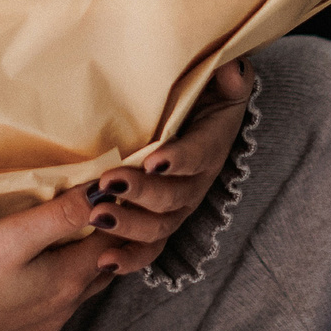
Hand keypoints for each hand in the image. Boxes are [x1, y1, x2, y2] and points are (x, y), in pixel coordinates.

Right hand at [0, 185, 124, 330]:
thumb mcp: (17, 233)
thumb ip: (61, 214)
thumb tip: (101, 195)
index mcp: (69, 280)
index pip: (113, 244)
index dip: (117, 218)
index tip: (115, 196)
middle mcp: (66, 308)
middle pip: (103, 269)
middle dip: (107, 242)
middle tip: (102, 214)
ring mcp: (47, 326)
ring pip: (82, 290)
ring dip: (84, 265)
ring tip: (73, 239)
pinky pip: (58, 308)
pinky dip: (62, 287)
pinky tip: (43, 274)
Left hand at [83, 58, 254, 274]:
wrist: (194, 116)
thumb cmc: (199, 93)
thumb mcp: (216, 77)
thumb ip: (228, 74)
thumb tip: (231, 69)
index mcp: (209, 145)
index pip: (197, 155)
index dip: (179, 160)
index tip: (154, 160)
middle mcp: (196, 182)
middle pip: (173, 196)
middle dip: (142, 193)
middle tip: (109, 184)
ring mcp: (177, 207)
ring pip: (160, 226)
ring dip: (129, 225)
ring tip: (98, 216)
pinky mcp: (159, 222)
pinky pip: (149, 249)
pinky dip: (129, 258)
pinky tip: (104, 261)